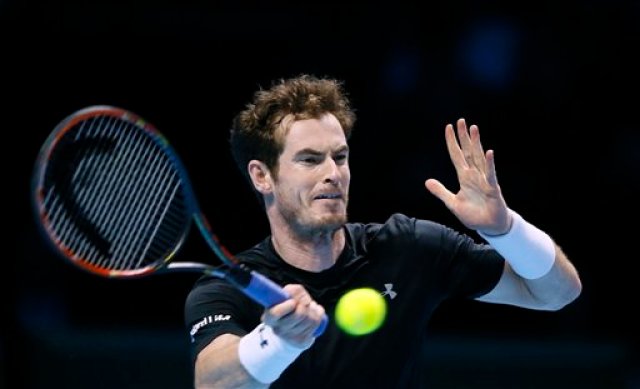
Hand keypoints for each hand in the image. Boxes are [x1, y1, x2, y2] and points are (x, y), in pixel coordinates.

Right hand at [261, 284, 325, 348]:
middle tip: (303, 302)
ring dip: (313, 309)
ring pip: (310, 319)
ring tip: (309, 307)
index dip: (287, 306)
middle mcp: (278, 330)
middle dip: (304, 304)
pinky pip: (316, 323)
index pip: (276, 313)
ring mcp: (290, 337)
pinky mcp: (302, 341)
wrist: (291, 326)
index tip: (293, 302)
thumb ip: (294, 291)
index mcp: (269, 318)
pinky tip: (314, 313)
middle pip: (299, 314)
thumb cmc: (288, 306)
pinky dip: (318, 314)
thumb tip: (305, 301)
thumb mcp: (286, 295)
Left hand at [425, 118, 510, 234]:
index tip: (448, 127)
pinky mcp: (492, 188)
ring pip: (479, 158)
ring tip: (473, 129)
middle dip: (464, 137)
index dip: (452, 142)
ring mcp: (484, 180)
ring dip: (476, 144)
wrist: (489, 226)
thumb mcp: (452, 203)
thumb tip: (427, 181)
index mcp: (464, 177)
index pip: (456, 156)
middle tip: (461, 121)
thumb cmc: (474, 215)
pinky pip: (490, 174)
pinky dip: (489, 164)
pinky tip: (488, 153)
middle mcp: (474, 175)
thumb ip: (441, 191)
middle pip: (468, 152)